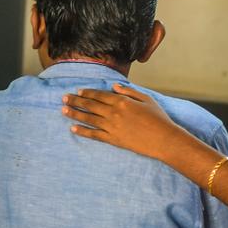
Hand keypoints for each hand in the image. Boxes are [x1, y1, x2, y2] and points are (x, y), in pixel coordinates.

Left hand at [61, 84, 191, 161]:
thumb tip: (114, 87)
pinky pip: (94, 135)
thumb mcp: (146, 99)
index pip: (99, 95)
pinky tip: (73, 128)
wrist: (164, 139)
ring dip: (74, 114)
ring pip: (88, 119)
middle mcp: (114, 113)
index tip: (78, 91)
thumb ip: (129, 92)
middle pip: (90, 105)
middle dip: (76, 101)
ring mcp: (112, 127)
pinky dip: (82, 131)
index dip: (87, 93)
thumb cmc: (158, 118)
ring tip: (63, 111)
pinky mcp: (113, 140)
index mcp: (122, 101)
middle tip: (64, 98)